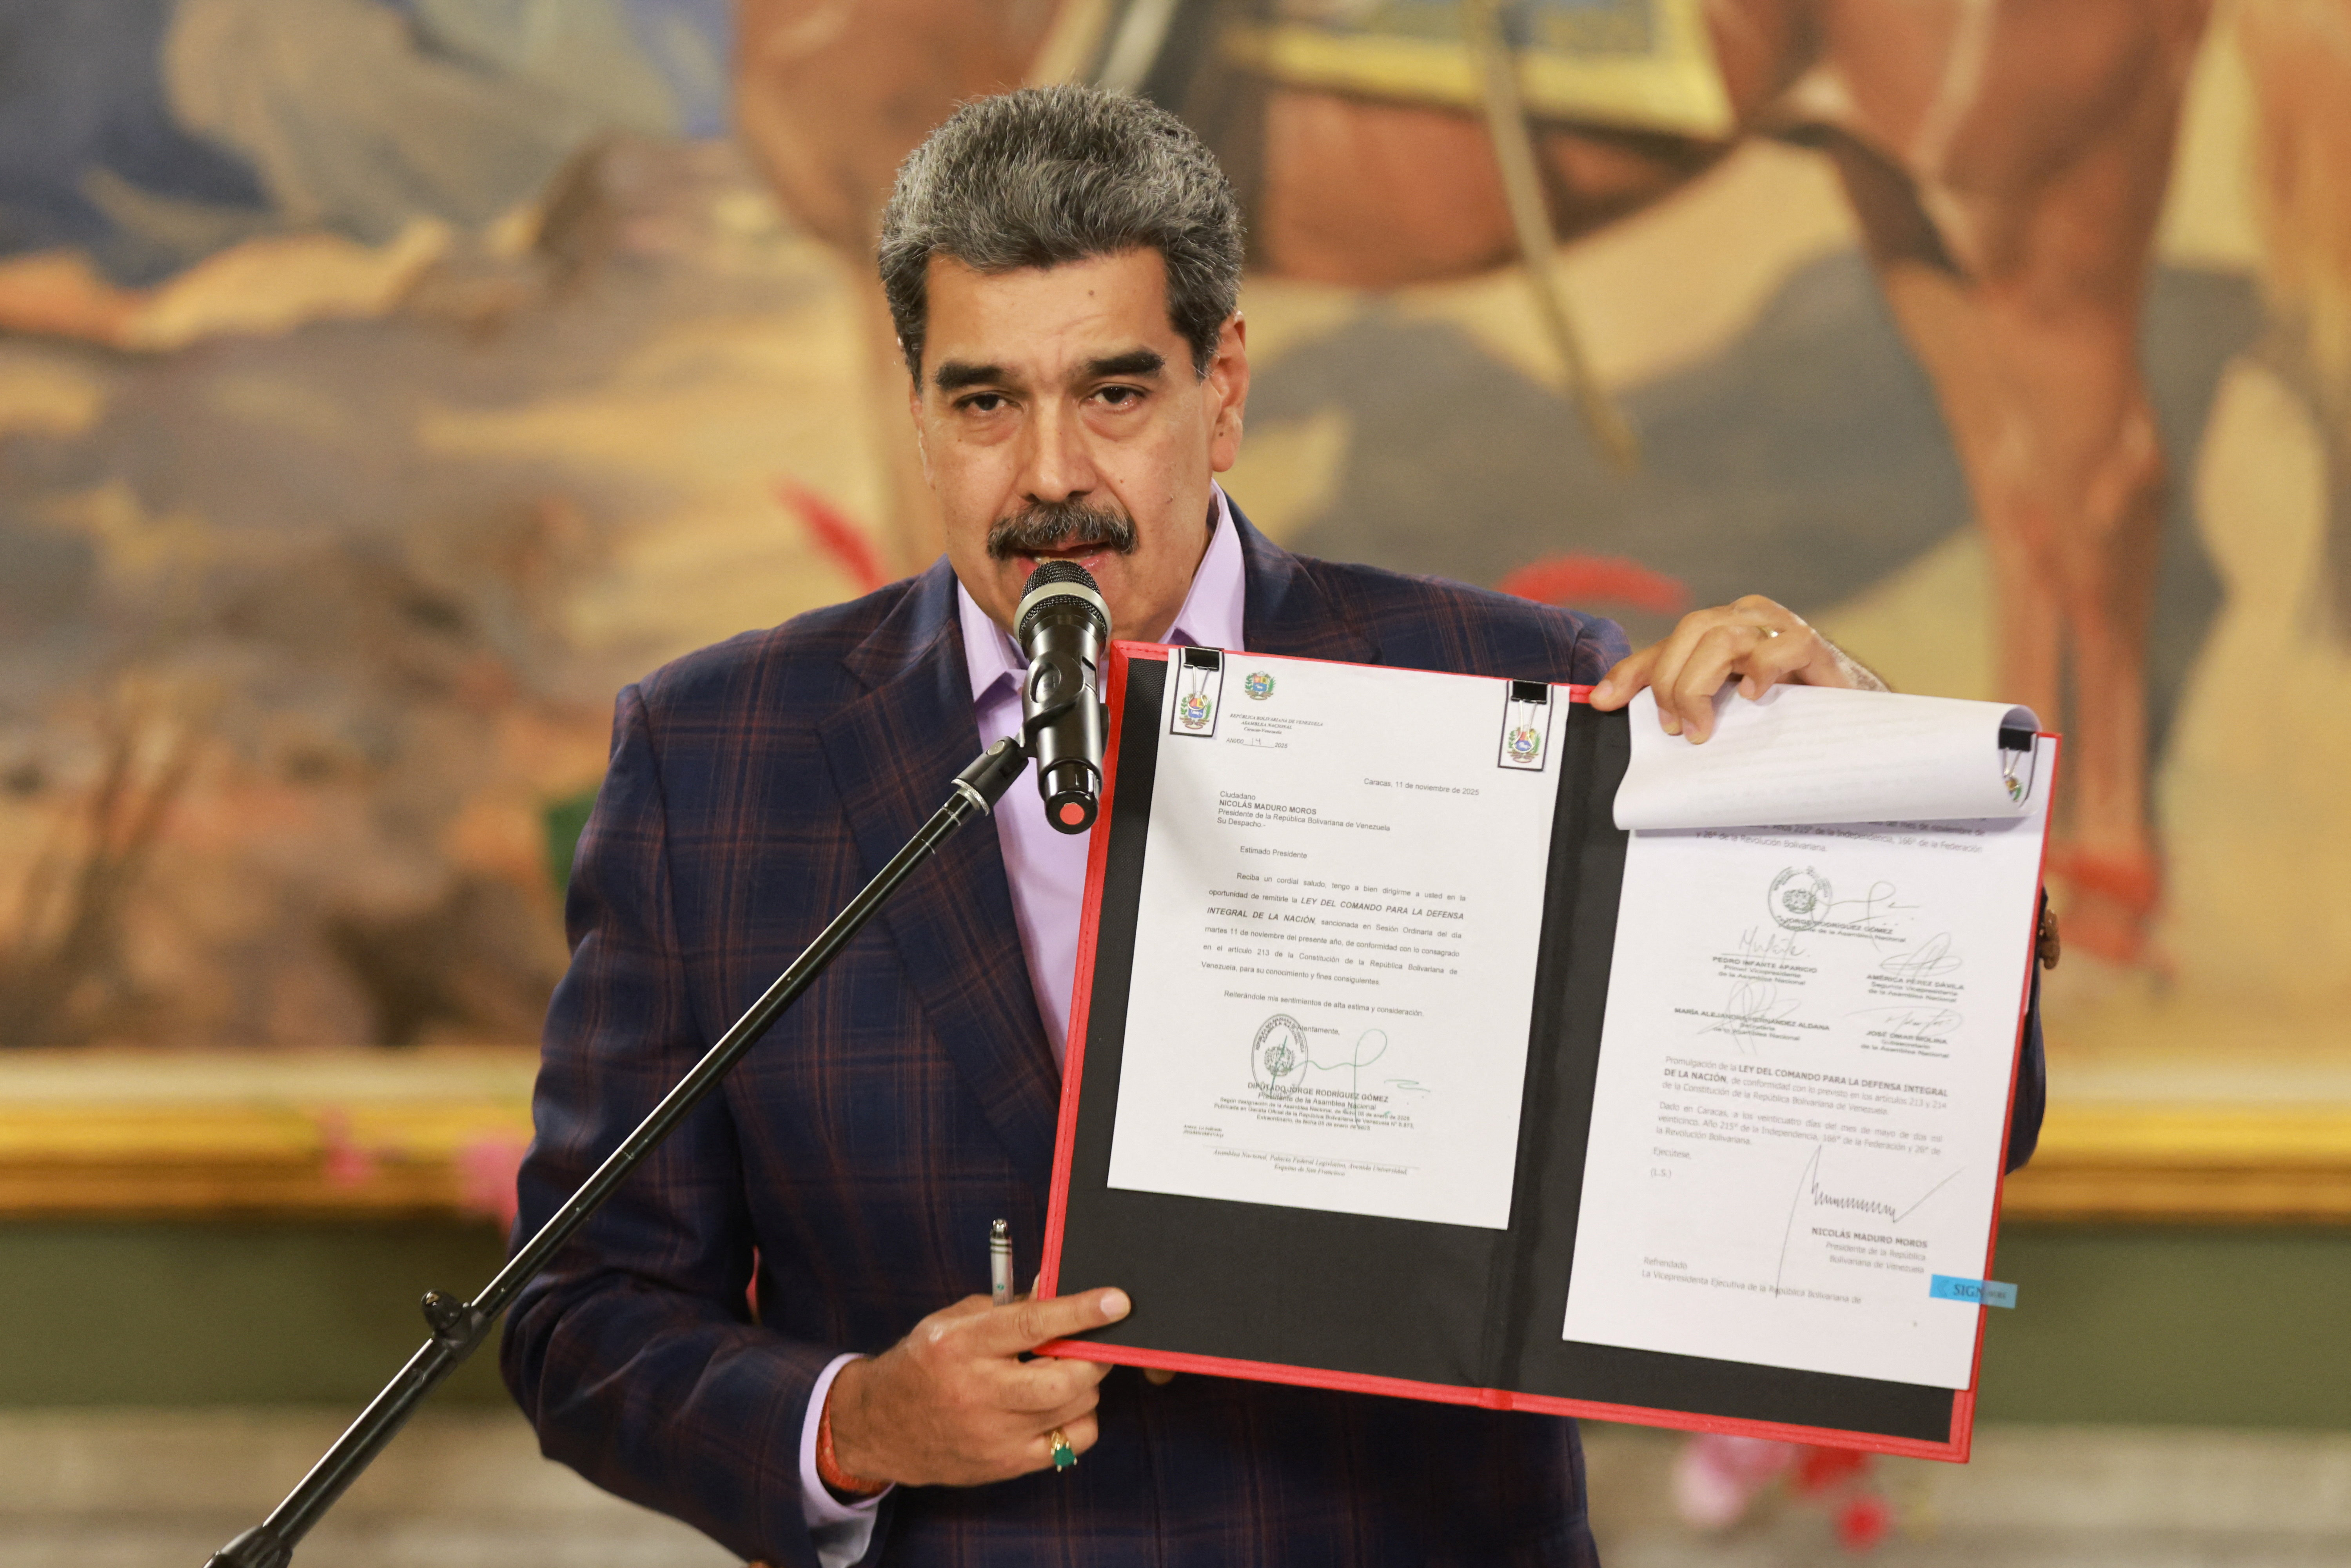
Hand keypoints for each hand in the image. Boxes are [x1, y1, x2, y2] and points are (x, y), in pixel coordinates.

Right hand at [826, 1287, 1128, 1486]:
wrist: (882, 1426)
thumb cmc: (925, 1363)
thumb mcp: (955, 1321)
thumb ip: (1009, 1307)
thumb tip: (1061, 1291)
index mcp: (961, 1344)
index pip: (1032, 1324)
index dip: (1080, 1312)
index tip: (1117, 1302)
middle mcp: (977, 1392)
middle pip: (1063, 1378)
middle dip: (1093, 1357)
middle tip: (1094, 1345)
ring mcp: (994, 1435)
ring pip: (1074, 1409)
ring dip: (1086, 1386)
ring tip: (1068, 1373)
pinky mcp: (1006, 1464)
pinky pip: (1071, 1444)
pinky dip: (1079, 1420)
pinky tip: (1060, 1406)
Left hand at [1588, 594, 1882, 742]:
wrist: (1846, 718)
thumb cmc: (1778, 709)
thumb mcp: (1719, 705)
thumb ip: (1673, 699)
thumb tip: (1602, 701)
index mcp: (1718, 631)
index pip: (1666, 644)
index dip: (1633, 671)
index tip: (1604, 703)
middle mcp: (1744, 619)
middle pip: (1691, 633)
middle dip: (1673, 684)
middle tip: (1678, 729)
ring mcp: (1777, 627)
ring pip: (1724, 637)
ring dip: (1702, 684)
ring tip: (1703, 727)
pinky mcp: (1811, 644)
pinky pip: (1784, 643)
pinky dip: (1763, 668)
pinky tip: (1754, 696)